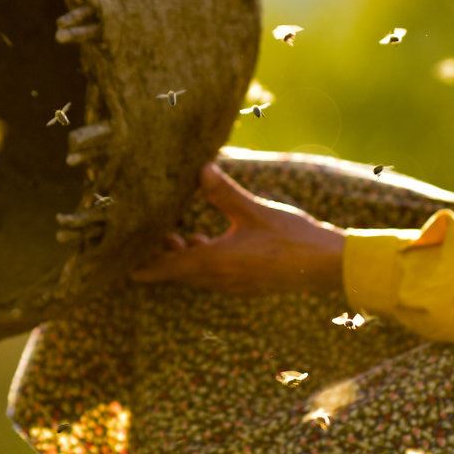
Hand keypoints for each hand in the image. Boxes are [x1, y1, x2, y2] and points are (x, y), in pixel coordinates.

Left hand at [129, 163, 346, 295]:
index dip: (148, 266)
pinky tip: (211, 241)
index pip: (171, 266)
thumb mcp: (254, 210)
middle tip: (151, 237)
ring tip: (178, 235)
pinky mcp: (250, 283)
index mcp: (216, 262)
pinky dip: (206, 260)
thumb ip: (224, 193)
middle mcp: (222, 278)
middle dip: (164, 256)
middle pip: (183, 271)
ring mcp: (237, 284)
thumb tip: (200, 169)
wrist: (326, 266)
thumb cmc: (291, 238)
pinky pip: (217, 274)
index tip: (126, 269)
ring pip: (200, 273)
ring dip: (186, 257)